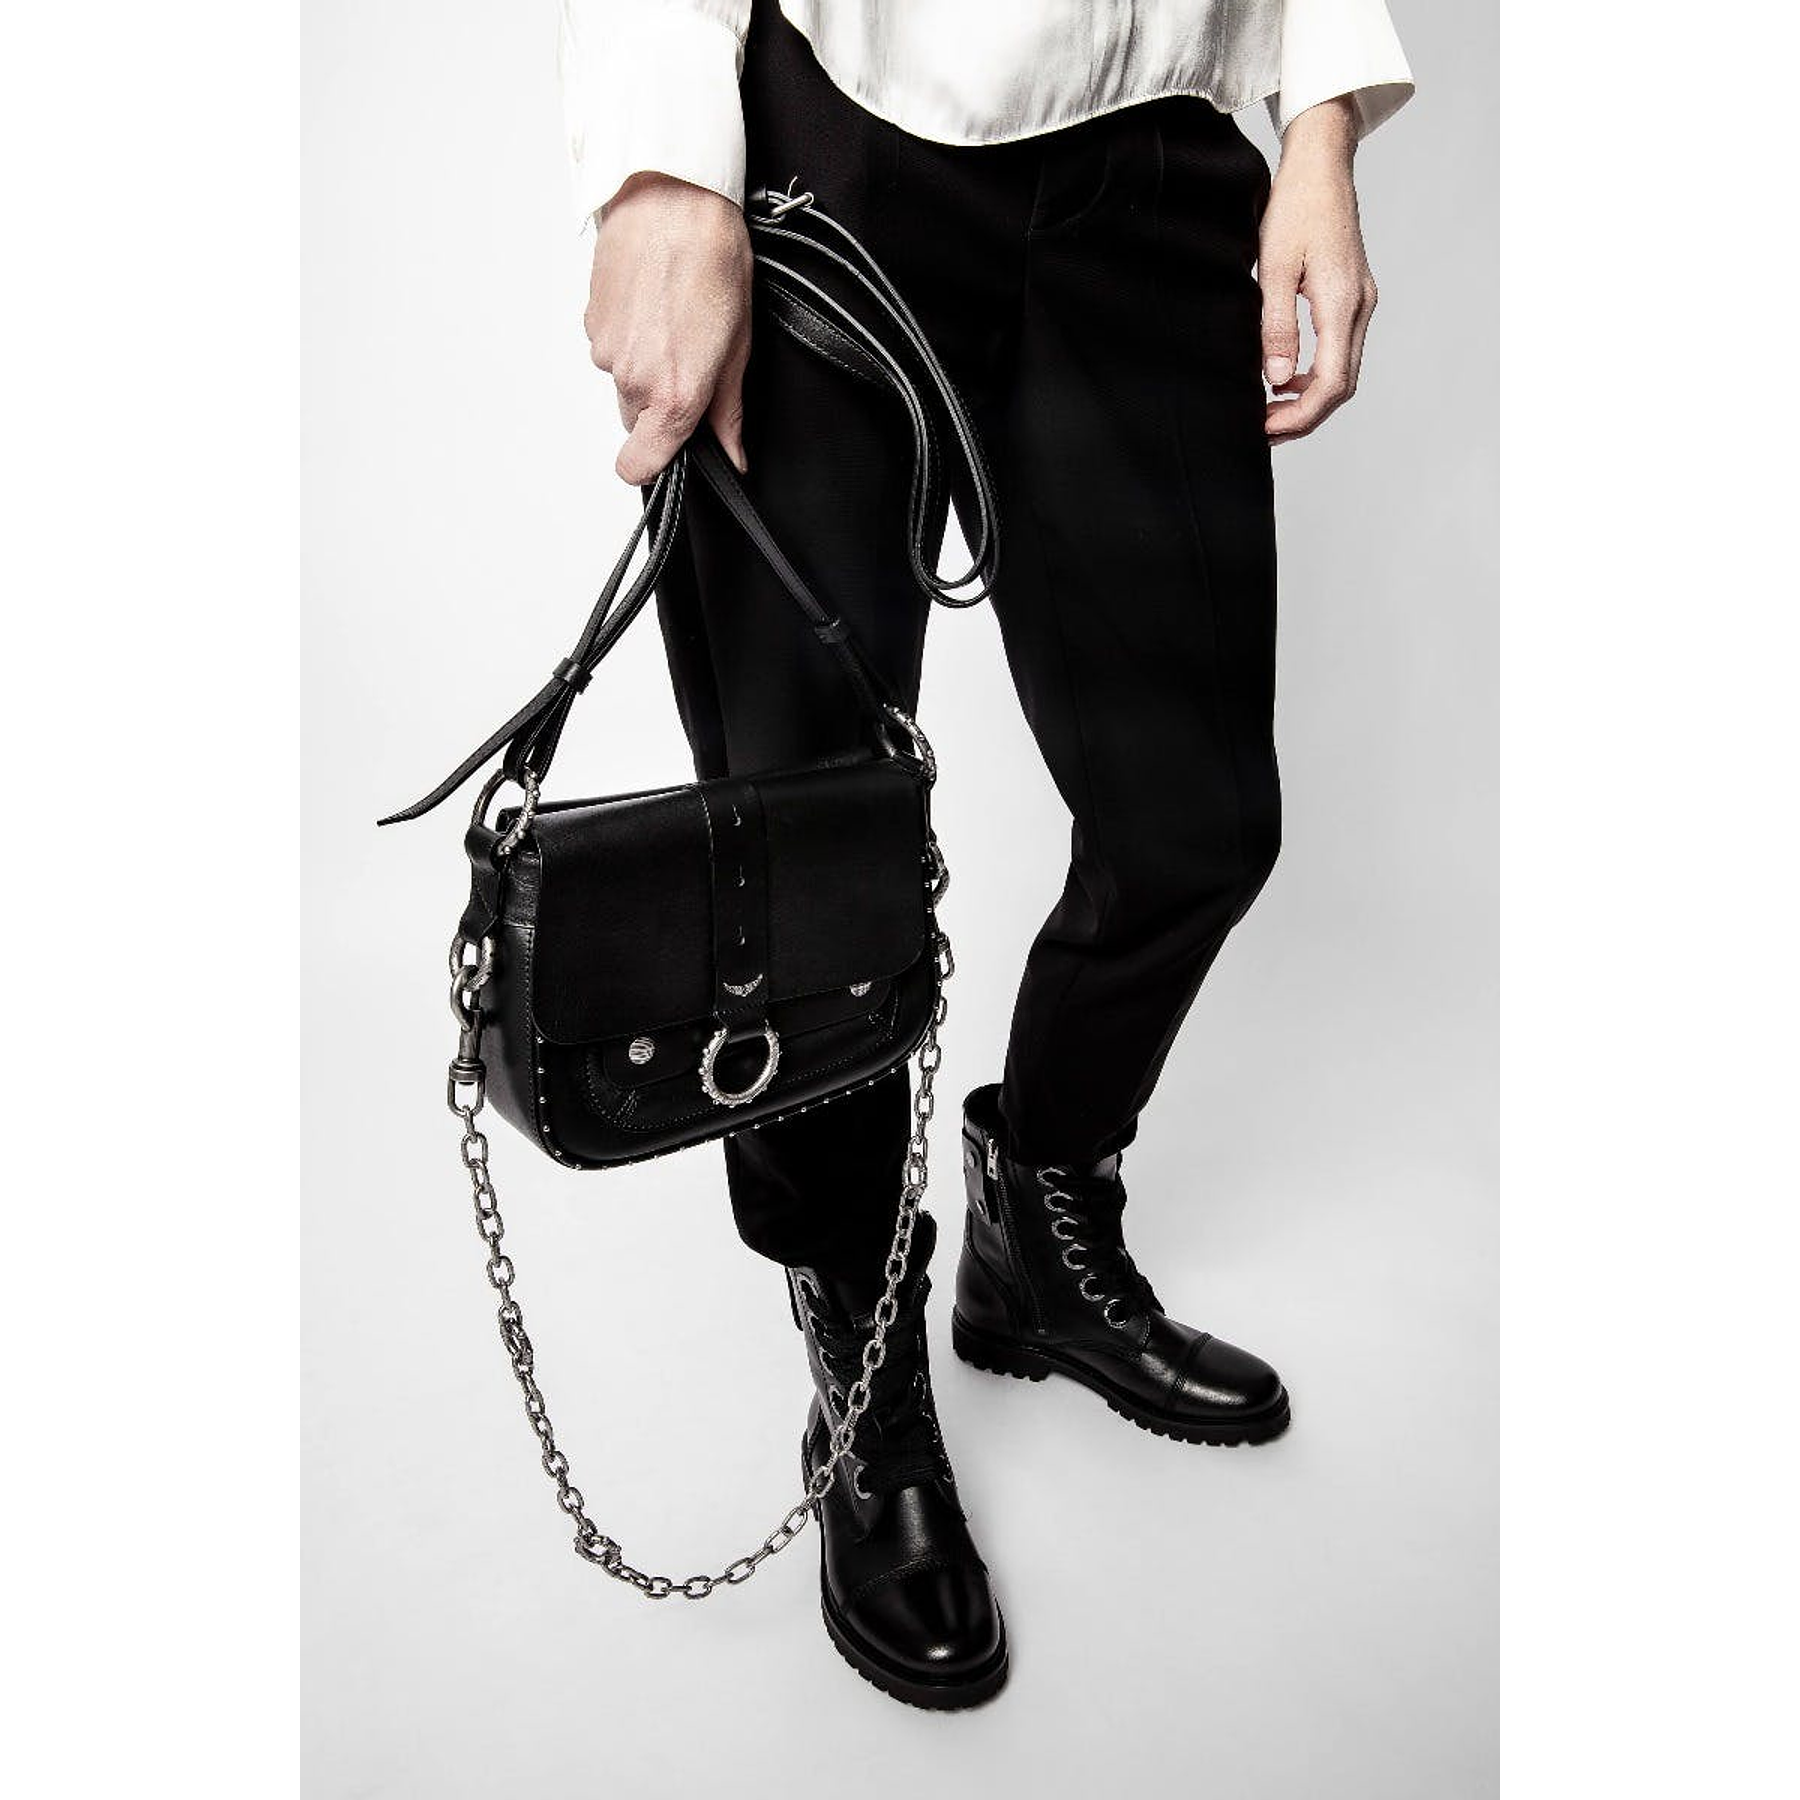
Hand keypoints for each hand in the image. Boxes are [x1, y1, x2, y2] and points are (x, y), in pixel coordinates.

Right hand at [584, 172, 752, 483]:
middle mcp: (632, 380)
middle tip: (690, 359)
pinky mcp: (591, 320)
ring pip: (623, 382)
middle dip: (660, 404)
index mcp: (673, 395)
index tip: (668, 455)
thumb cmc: (713, 261)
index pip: (639, 467)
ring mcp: (606, 350)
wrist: (673, 197)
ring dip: (644, 364)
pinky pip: (609, 347)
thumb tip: (733, 455)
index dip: (652, 467)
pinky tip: (652, 302)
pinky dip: (627, 335)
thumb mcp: (738, 346)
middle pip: (637, 420)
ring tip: (673, 319)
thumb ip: (728, 411)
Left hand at [1258, 97, 1378, 443]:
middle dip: (1303, 416)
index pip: (1330, 383)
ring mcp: (1361, 302)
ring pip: (1342, 372)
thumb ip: (1276, 325)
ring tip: (1268, 410)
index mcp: (1342, 303)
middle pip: (1341, 386)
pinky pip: (1340, 350)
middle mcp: (1360, 307)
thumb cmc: (1294, 207)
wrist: (1320, 165)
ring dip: (1308, 398)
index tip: (1264, 428)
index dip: (1299, 416)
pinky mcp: (1353, 296)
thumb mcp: (1273, 266)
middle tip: (1262, 429)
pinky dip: (1314, 374)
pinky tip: (1283, 377)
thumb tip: (1276, 378)